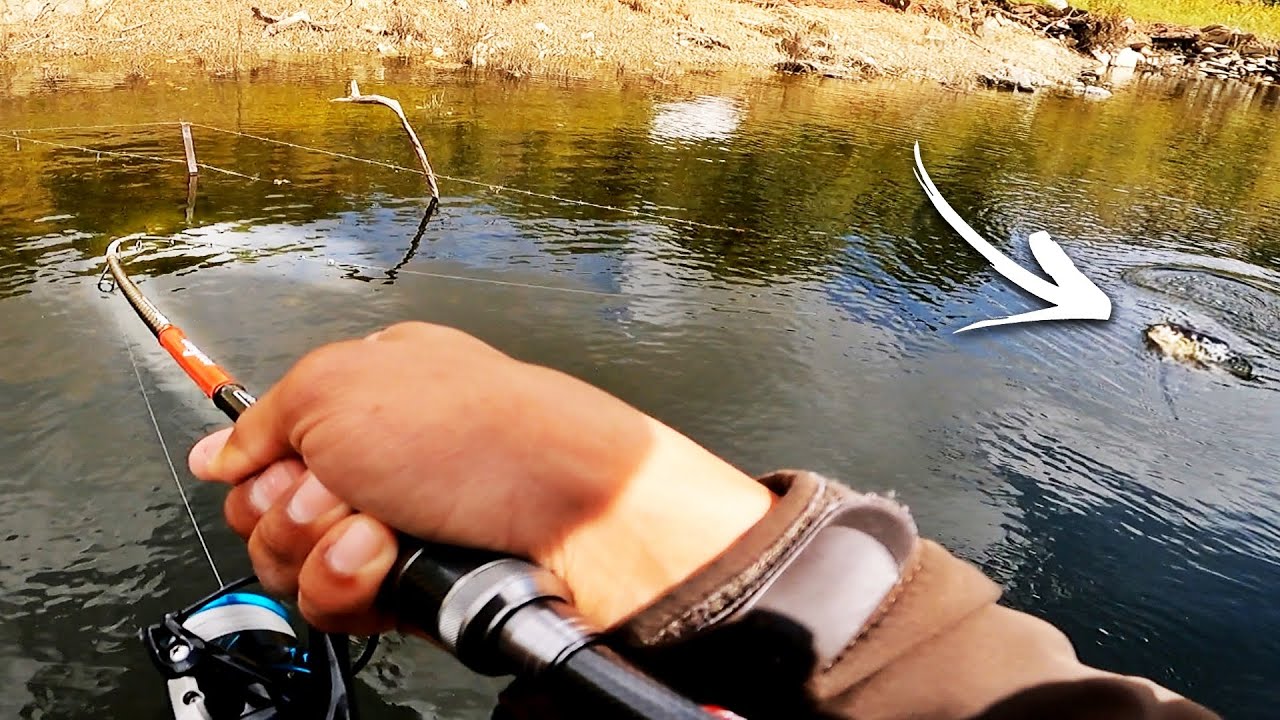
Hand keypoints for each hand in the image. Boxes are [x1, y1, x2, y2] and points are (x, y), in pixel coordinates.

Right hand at [188, 321, 774, 634]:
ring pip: (291, 565)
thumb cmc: (472, 427)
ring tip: (377, 528)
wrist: (561, 506)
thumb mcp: (338, 383)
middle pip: (268, 510)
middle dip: (288, 507)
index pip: (266, 446)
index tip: (283, 463)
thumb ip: (261, 422)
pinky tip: (388, 560)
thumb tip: (215, 454)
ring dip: (319, 547)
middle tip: (337, 490)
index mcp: (359, 396)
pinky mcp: (404, 587)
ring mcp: (388, 527)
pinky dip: (350, 582)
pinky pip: (331, 605)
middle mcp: (371, 464)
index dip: (262, 464)